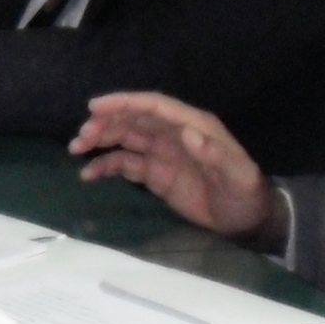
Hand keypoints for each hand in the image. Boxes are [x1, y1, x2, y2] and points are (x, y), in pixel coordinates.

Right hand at [68, 92, 276, 240]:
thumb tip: (188, 133)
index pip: (155, 106)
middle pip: (134, 120)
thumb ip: (215, 153)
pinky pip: (126, 165)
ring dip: (100, 140)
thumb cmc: (246, 194)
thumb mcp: (238, 174)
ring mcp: (162, 154)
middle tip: (82, 138)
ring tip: (77, 150)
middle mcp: (174, 134)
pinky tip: (89, 175)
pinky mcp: (155, 175)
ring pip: (125, 139)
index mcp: (193, 125)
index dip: (126, 103)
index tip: (96, 106)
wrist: (247, 220)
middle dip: (106, 123)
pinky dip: (105, 166)